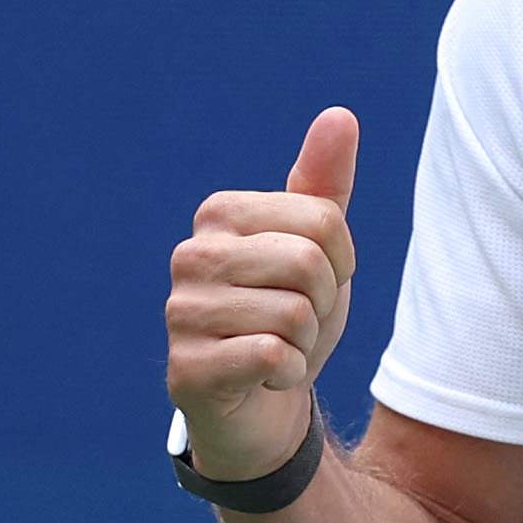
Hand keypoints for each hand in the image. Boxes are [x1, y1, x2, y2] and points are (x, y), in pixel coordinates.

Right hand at [166, 106, 360, 480]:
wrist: (260, 406)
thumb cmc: (289, 316)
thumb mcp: (319, 249)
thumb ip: (325, 186)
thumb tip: (340, 115)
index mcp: (221, 215)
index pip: (324, 220)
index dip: (342, 263)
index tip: (317, 285)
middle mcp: (191, 255)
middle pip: (309, 263)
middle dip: (324, 303)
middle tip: (297, 322)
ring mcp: (181, 312)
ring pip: (295, 313)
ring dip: (305, 343)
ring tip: (278, 347)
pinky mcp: (187, 367)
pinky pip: (274, 356)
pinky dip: (287, 374)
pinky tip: (263, 377)